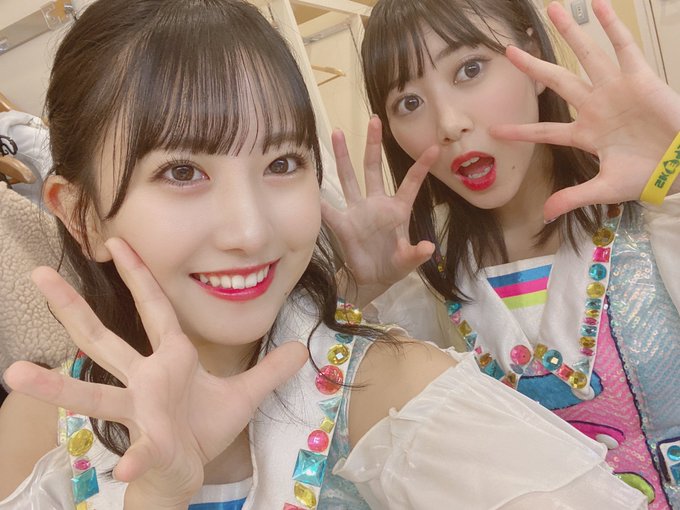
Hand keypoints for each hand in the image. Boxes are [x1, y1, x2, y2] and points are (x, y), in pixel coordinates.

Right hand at [3, 238, 306, 507]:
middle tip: (38, 274)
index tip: (118, 241)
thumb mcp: (244, 394)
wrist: (191, 472)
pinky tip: (122, 469)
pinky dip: (135, 459)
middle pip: (103, 338)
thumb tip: (301, 349)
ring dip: (57, 386)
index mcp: (170, 358)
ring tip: (13, 373)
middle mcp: (146, 379)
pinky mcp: (150, 447)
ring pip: (95, 394)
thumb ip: (270, 370)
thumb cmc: (204, 428)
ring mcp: (141, 412)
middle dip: (72, 306)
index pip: (154, 307)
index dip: (139, 274)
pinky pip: (140, 451)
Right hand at [321, 117, 438, 305]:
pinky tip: (308, 182)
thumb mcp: (408, 261)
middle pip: (373, 168)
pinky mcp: (343, 224)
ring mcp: (358, 211)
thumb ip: (416, 253)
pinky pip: (328, 210)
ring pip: (349, 178)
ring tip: (337, 132)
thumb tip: (428, 247)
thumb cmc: (394, 265)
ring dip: (342, 157)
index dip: (421, 167)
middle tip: (374, 120)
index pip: (410, 184)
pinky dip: (318, 200)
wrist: (372, 279)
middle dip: (373, 145)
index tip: (434, 147)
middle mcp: (376, 204)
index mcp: (397, 209)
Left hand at [491, 0, 679, 220]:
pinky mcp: (638, 78)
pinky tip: (596, 5)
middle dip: (533, 66)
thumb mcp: (604, 188)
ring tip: (551, 10)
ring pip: (586, 56)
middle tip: (509, 50)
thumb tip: (545, 213)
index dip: (520, 130)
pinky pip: (623, 46)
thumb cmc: (646, 176)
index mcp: (584, 134)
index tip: (494, 128)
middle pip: (556, 81)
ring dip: (569, 33)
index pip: (544, 131)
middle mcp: (594, 107)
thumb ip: (573, 197)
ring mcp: (614, 90)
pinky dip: (611, 25)